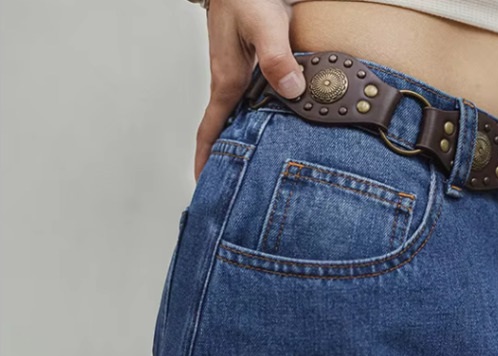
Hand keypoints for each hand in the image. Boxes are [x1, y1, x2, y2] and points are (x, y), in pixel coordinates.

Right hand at [194, 0, 305, 180]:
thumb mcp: (264, 23)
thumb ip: (277, 57)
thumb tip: (292, 91)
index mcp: (228, 79)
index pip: (211, 129)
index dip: (206, 158)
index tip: (203, 183)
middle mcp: (233, 82)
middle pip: (228, 131)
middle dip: (228, 159)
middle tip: (235, 188)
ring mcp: (243, 75)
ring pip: (244, 118)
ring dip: (247, 142)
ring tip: (258, 168)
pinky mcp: (257, 66)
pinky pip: (259, 102)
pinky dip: (264, 119)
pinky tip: (280, 127)